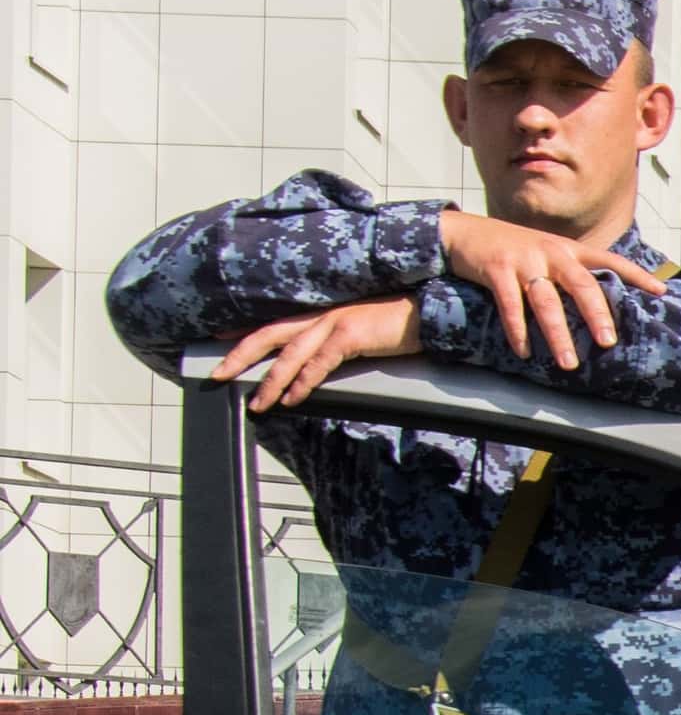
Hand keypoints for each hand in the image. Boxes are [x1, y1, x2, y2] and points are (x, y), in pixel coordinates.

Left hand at [211, 298, 421, 408]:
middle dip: (239, 354)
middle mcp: (323, 315)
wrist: (430, 312)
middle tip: (217, 374)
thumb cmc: (401, 324)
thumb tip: (321, 363)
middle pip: (269, 334)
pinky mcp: (351, 336)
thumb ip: (339, 342)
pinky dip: (302, 383)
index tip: (219, 340)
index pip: (275, 323)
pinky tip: (292, 399)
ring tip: (257, 403)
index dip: (245, 332)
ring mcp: (335, 323)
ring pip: (289, 354)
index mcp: (323, 313)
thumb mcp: (362, 331)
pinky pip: (319, 364)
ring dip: (270, 381)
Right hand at [439, 208, 664, 369]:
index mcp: (570, 250)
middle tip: (608, 342)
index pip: (610, 260)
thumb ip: (574, 272)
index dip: (636, 274)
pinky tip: (524, 351)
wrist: (466, 232)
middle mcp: (551, 252)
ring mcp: (524, 260)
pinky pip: (510, 304)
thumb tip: (603, 303)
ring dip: (558, 334)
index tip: (660, 291)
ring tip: (568, 362)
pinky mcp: (496, 270)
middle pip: (581, 284)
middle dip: (597, 314)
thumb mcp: (549, 253)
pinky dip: (517, 330)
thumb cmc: (516, 249)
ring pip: (546, 301)